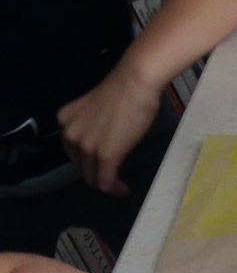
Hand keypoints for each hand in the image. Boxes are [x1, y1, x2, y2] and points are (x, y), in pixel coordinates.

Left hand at [57, 56, 160, 194]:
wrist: (134, 83)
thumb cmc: (122, 91)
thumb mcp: (95, 111)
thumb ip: (91, 128)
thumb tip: (103, 143)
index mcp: (65, 122)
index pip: (73, 153)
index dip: (87, 164)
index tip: (102, 168)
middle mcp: (70, 135)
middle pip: (81, 168)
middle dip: (96, 176)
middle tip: (113, 178)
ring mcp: (87, 146)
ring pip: (92, 178)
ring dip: (106, 185)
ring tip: (119, 186)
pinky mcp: (104, 155)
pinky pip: (105, 182)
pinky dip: (114, 189)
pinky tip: (123, 189)